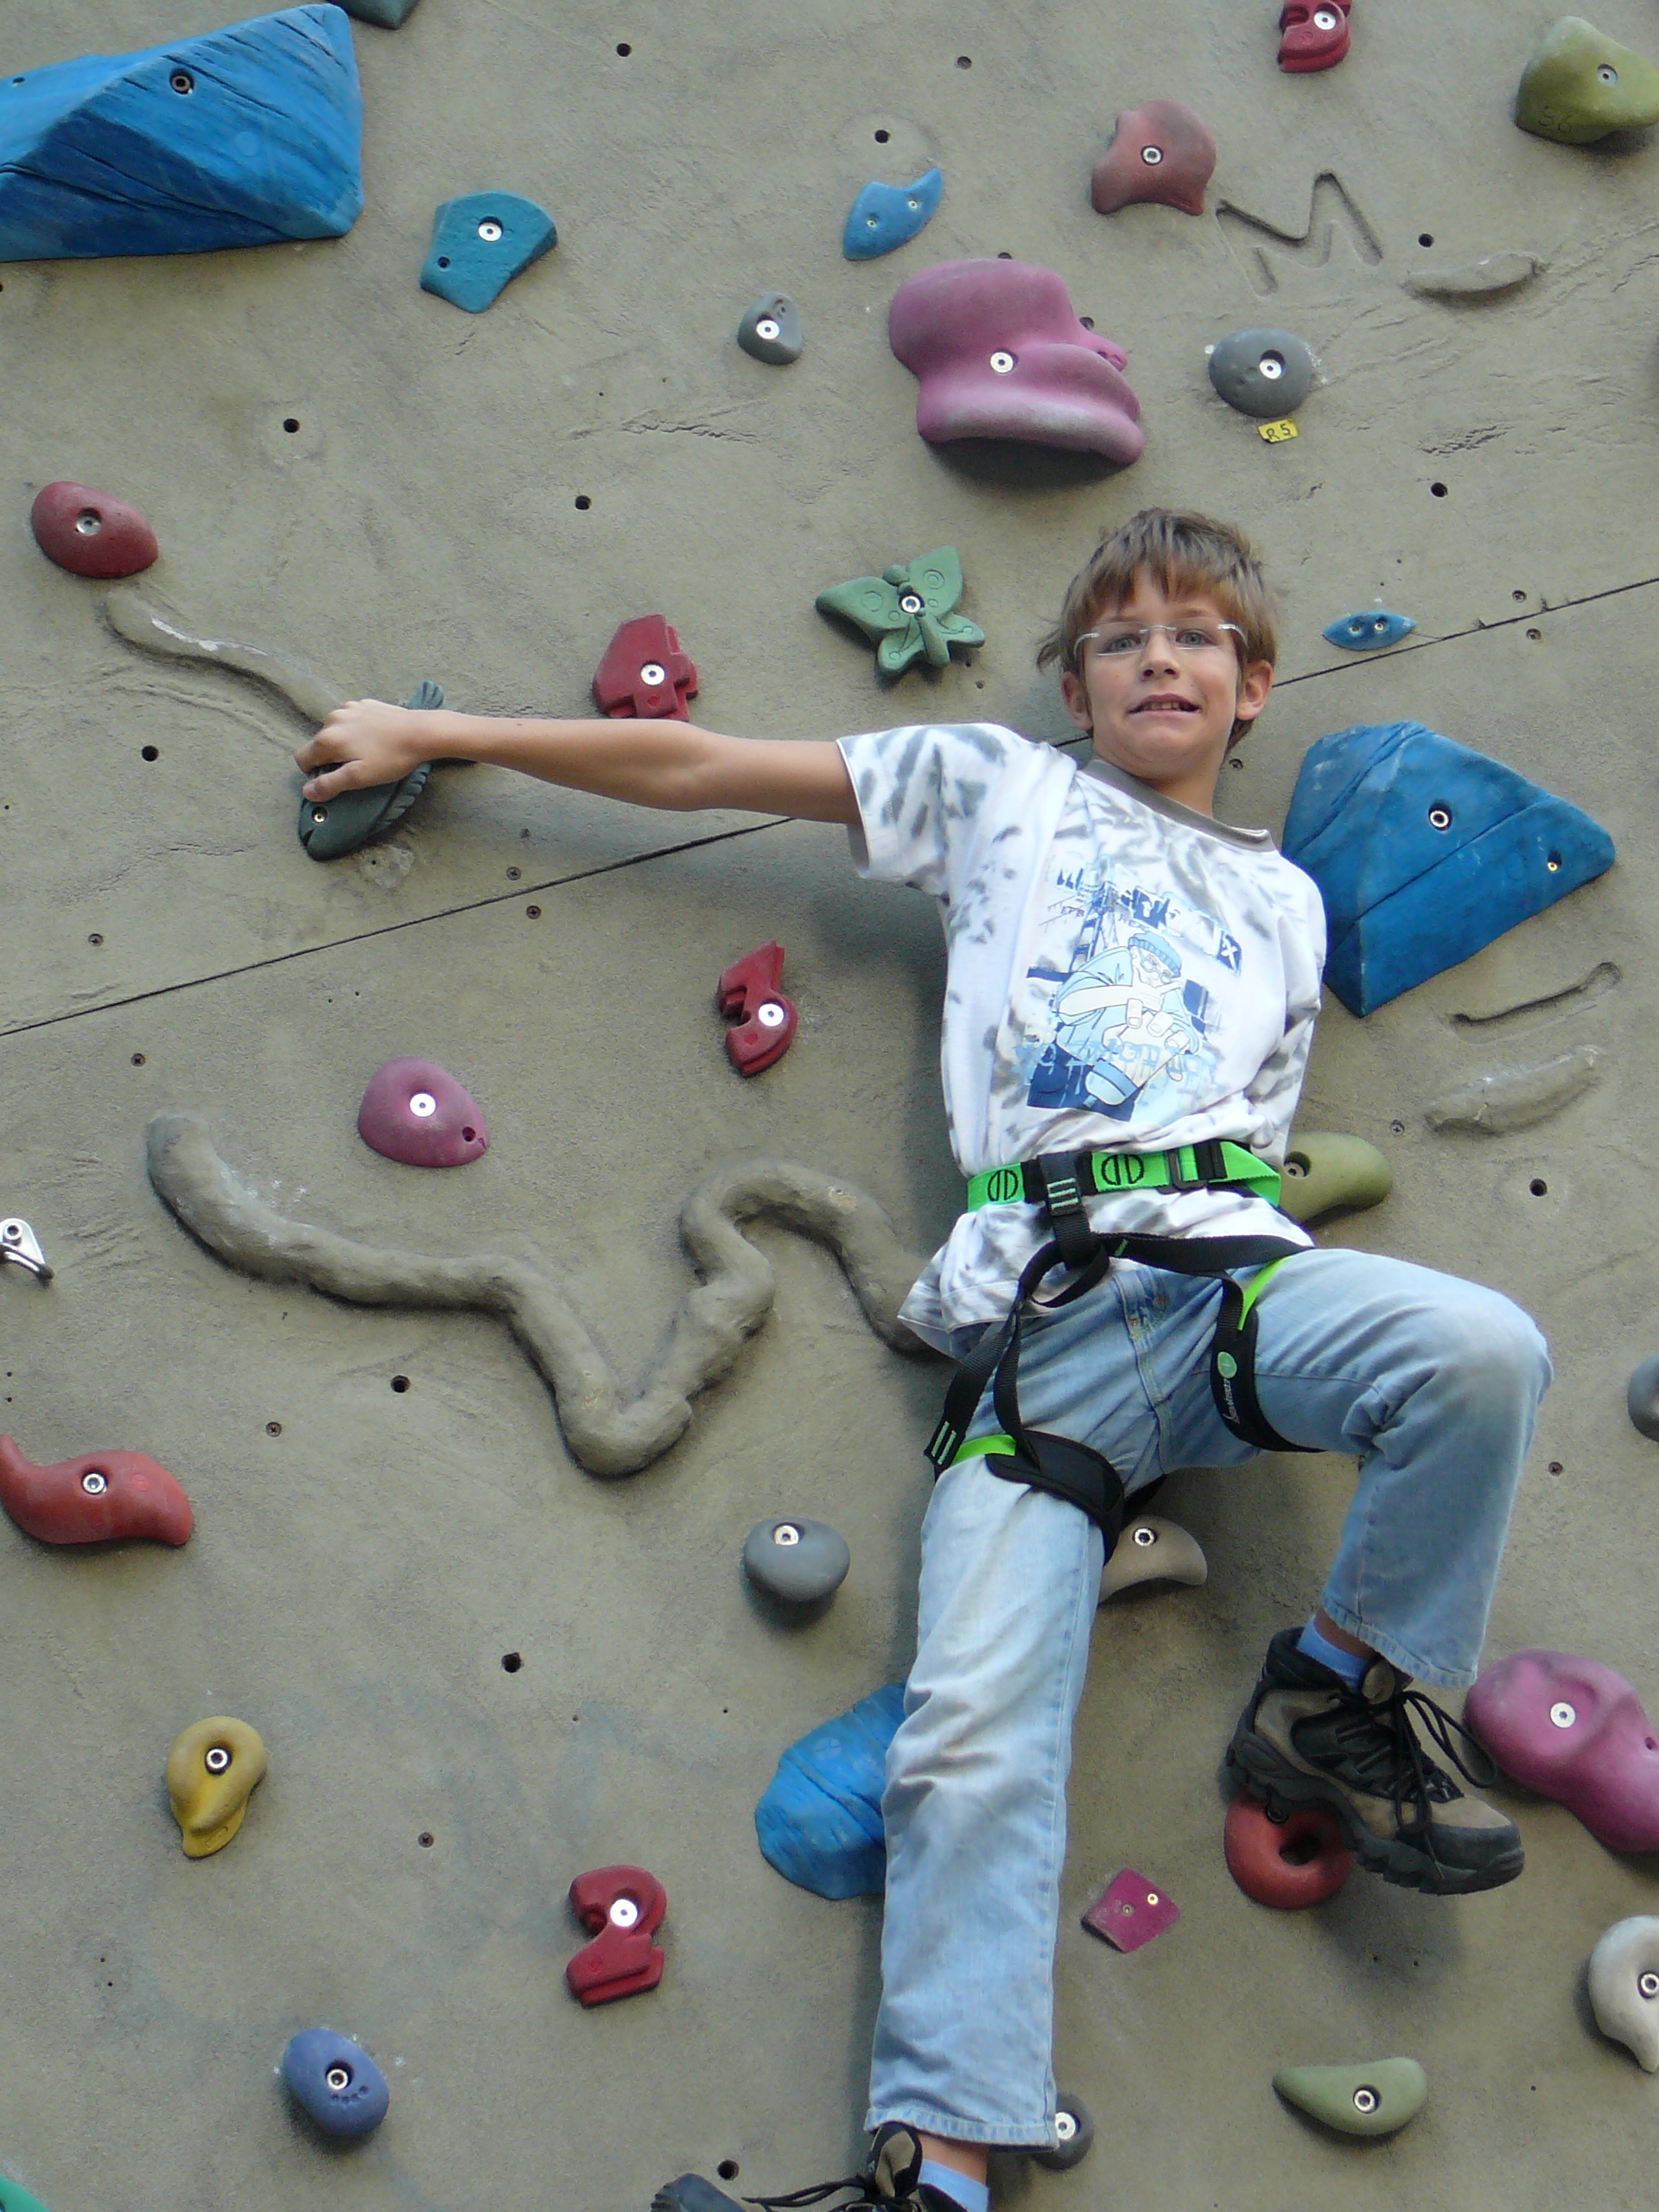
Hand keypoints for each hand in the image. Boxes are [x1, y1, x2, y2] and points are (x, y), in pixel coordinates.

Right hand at [295, 698, 434, 798]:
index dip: (314, 772)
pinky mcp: (364, 704)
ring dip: (343, 742)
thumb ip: (329, 784)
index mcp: (327, 739)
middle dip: (330, 757)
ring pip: (334, 730)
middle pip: (318, 744)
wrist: (421, 732)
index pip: (302, 758)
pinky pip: (350, 720)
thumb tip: (307, 791)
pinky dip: (356, 730)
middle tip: (356, 767)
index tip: (334, 778)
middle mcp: (331, 719)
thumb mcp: (359, 777)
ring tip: (368, 751)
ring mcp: (348, 708)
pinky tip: (375, 737)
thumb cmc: (390, 758)